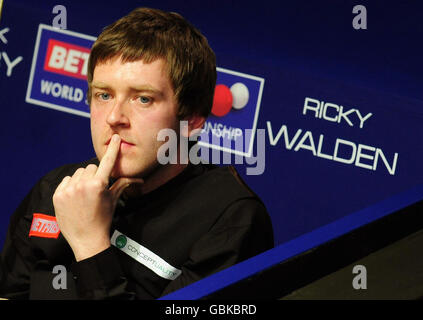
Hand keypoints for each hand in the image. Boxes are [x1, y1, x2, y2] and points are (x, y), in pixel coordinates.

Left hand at [53, 134, 142, 260]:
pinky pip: (67, 180)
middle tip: (97, 189)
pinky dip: (72, 185)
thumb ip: (123, 184)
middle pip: (92, 167)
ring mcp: (68, 190)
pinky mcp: (58, 195)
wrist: (86, 239)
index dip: (112, 149)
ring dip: (83, 179)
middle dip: (96, 174)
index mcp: (99, 184)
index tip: (115, 137)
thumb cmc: (103, 219)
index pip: (107, 161)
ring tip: (85, 194)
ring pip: (79, 172)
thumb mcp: (113, 200)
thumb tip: (140, 180)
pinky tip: (75, 197)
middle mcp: (83, 184)